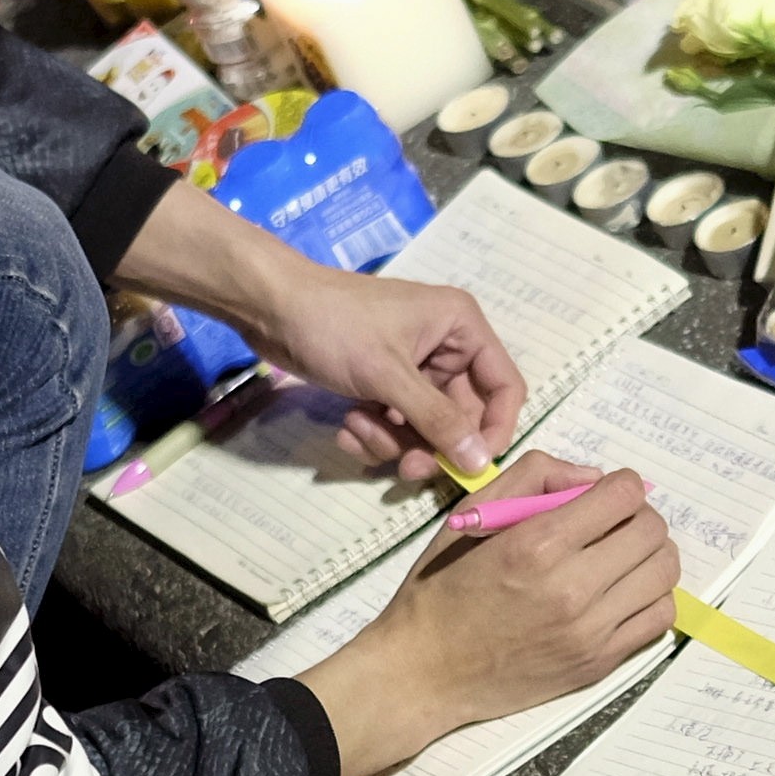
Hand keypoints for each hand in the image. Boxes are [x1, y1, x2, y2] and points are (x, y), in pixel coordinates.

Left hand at [248, 265, 529, 481]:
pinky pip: (396, 422)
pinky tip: (346, 425)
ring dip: (394, 439)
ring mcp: (414, 366)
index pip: (504, 387)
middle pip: (462, 415)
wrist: (270, 308)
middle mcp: (446, 346)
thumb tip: (479, 462)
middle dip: (430, 443)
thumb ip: (437, 420)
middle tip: (406, 467)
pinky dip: (374, 432)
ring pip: (425, 426)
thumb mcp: (388, 375)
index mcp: (462, 328)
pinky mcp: (384, 381)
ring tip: (358, 426)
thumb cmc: (336, 326)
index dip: (495, 429)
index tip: (473, 467)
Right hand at [299, 458, 680, 775]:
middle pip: (653, 531)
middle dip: (638, 516)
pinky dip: (651, 597)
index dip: (621, 485)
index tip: (605, 493)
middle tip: (613, 524)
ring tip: (621, 557)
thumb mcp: (472, 517)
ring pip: (664, 573)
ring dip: (650, 554)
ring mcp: (590, 630)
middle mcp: (572, 587)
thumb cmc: (441, 590)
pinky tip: (622, 593)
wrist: (425, 672)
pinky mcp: (599, 663)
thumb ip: (534, 477)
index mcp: (537, 544)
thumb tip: (593, 477)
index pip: (625, 494)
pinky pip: (659, 618)